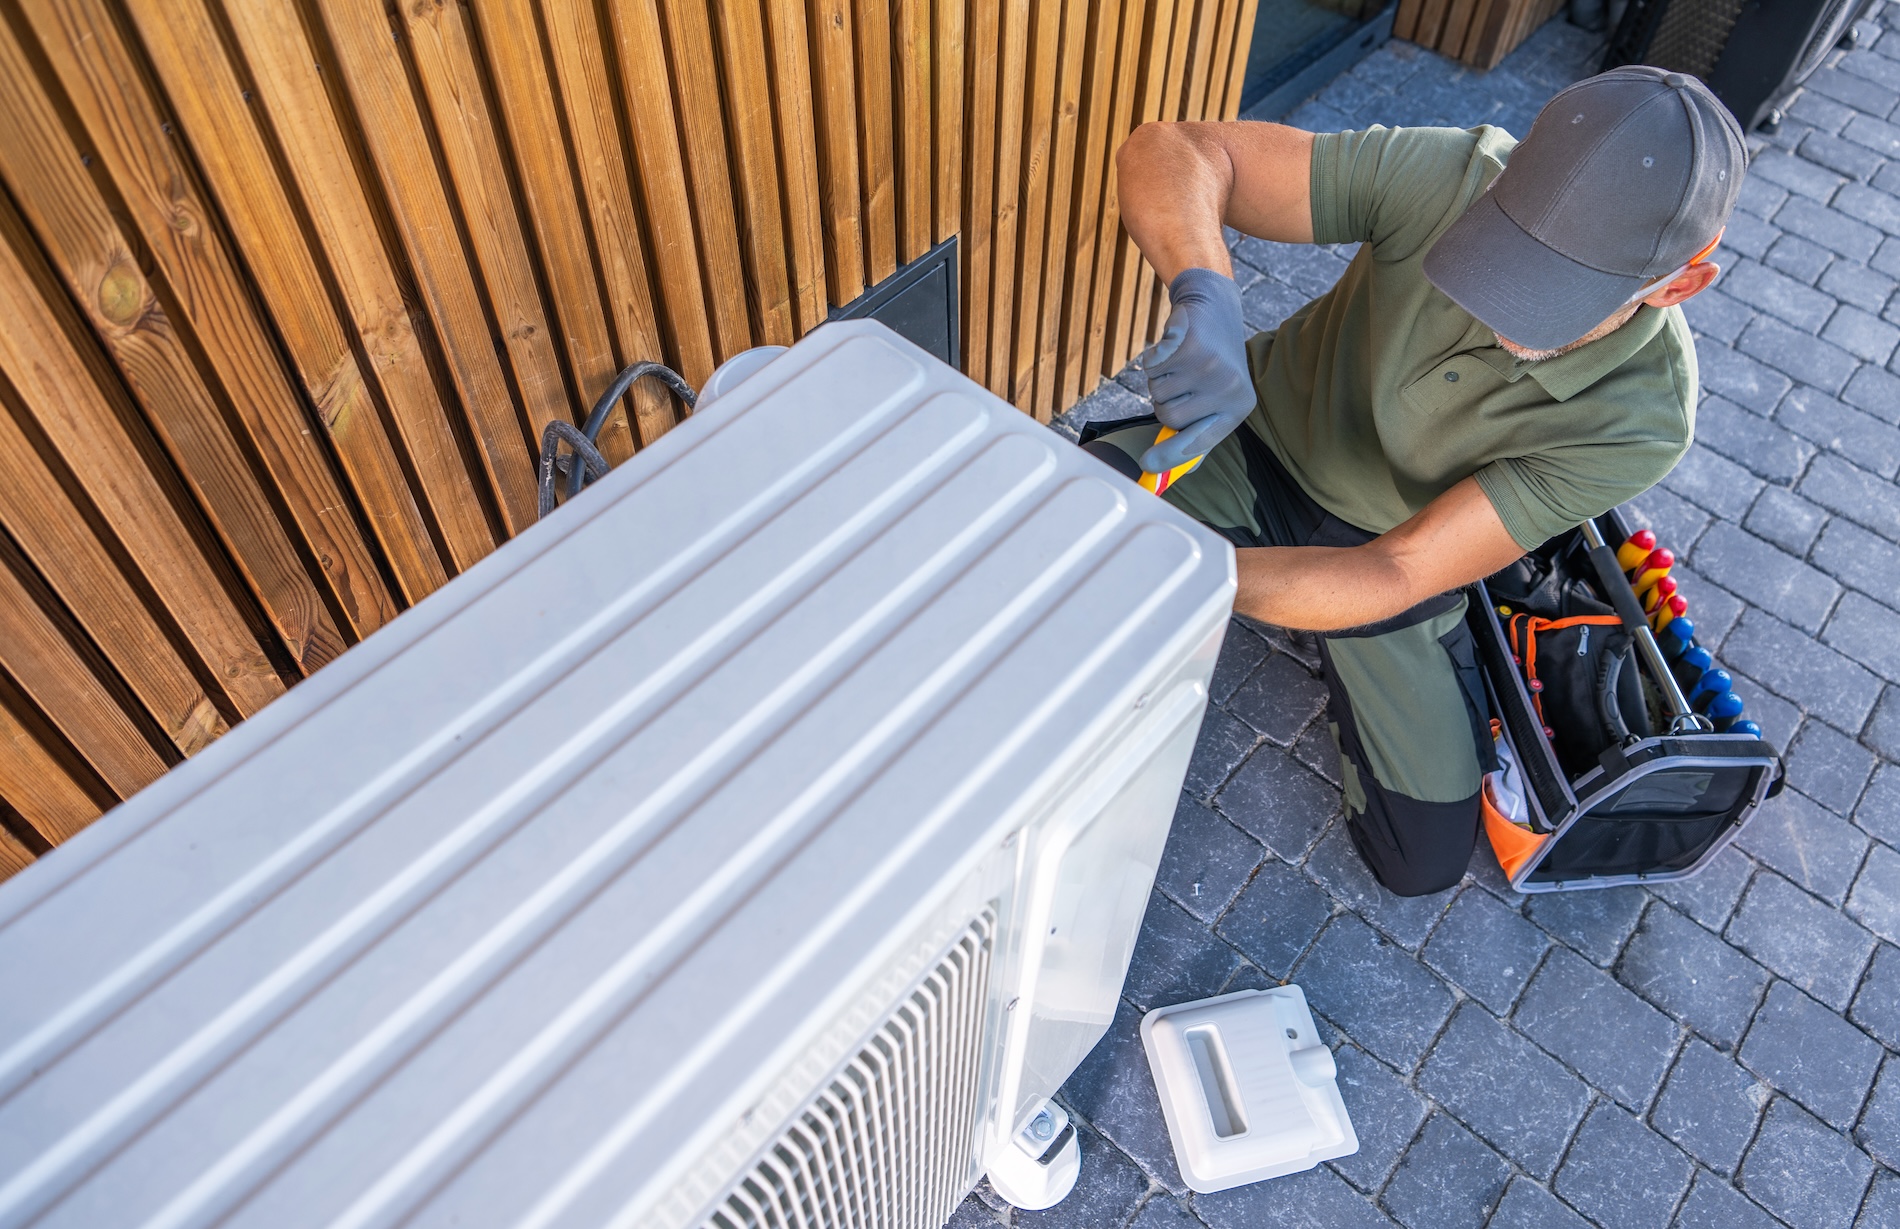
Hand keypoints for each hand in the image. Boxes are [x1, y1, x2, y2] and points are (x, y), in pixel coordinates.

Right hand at [1139, 267, 1254, 471]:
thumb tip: (1175, 471)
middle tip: (1181, 382)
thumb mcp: (1217, 400)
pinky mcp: (1190, 340)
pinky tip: (1170, 346)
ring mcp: (1209, 364)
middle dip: (1164, 401)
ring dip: (1159, 378)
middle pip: (1167, 415)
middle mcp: (1227, 388)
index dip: (1170, 456)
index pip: (1198, 442)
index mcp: (1237, 409)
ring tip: (1180, 362)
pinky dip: (1152, 357)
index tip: (1145, 464)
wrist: (1216, 308)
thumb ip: (1199, 435)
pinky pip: (1151, 365)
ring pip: (1156, 390)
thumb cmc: (1213, 364)